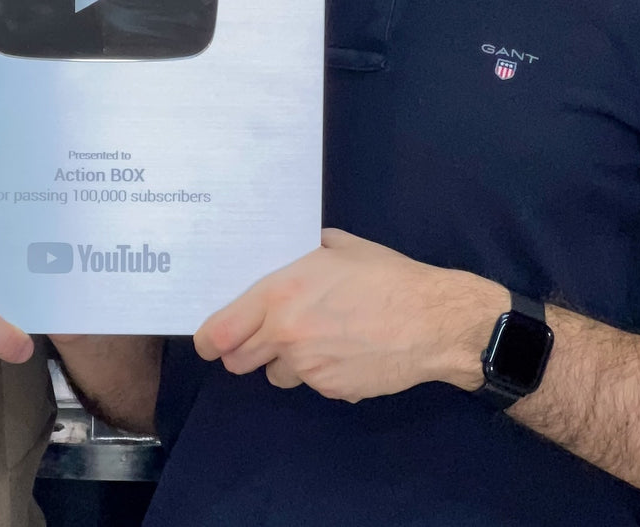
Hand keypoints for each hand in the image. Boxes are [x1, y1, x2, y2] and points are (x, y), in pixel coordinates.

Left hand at [194, 229, 499, 401]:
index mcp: (279, 294)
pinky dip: (318, 372)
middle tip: (259, 336)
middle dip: (244, 349)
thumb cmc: (385, 276)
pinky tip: (343, 351)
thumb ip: (302, 254)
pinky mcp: (332, 390)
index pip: (221, 330)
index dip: (209, 338)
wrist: (431, 321)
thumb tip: (287, 252)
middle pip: (239, 359)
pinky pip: (311, 384)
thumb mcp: (338, 248)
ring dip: (284, 361)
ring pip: (276, 374)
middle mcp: (286, 335)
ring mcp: (309, 368)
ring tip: (314, 338)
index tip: (207, 340)